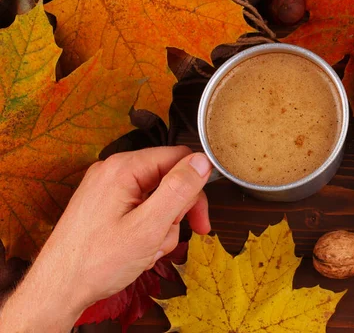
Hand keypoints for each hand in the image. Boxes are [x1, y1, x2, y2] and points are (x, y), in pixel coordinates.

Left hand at [0, 146, 211, 331]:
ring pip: (156, 198)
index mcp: (124, 168)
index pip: (178, 158)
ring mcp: (108, 189)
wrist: (57, 289)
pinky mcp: (105, 206)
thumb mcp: (148, 227)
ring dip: (161, 227)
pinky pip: (140, 209)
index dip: (195, 187)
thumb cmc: (96, 262)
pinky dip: (147, 230)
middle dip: (176, 212)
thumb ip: (178, 190)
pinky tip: (138, 250)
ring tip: (148, 250)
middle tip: (170, 238)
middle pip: (168, 178)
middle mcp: (114, 172)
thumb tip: (202, 161)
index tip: (200, 218)